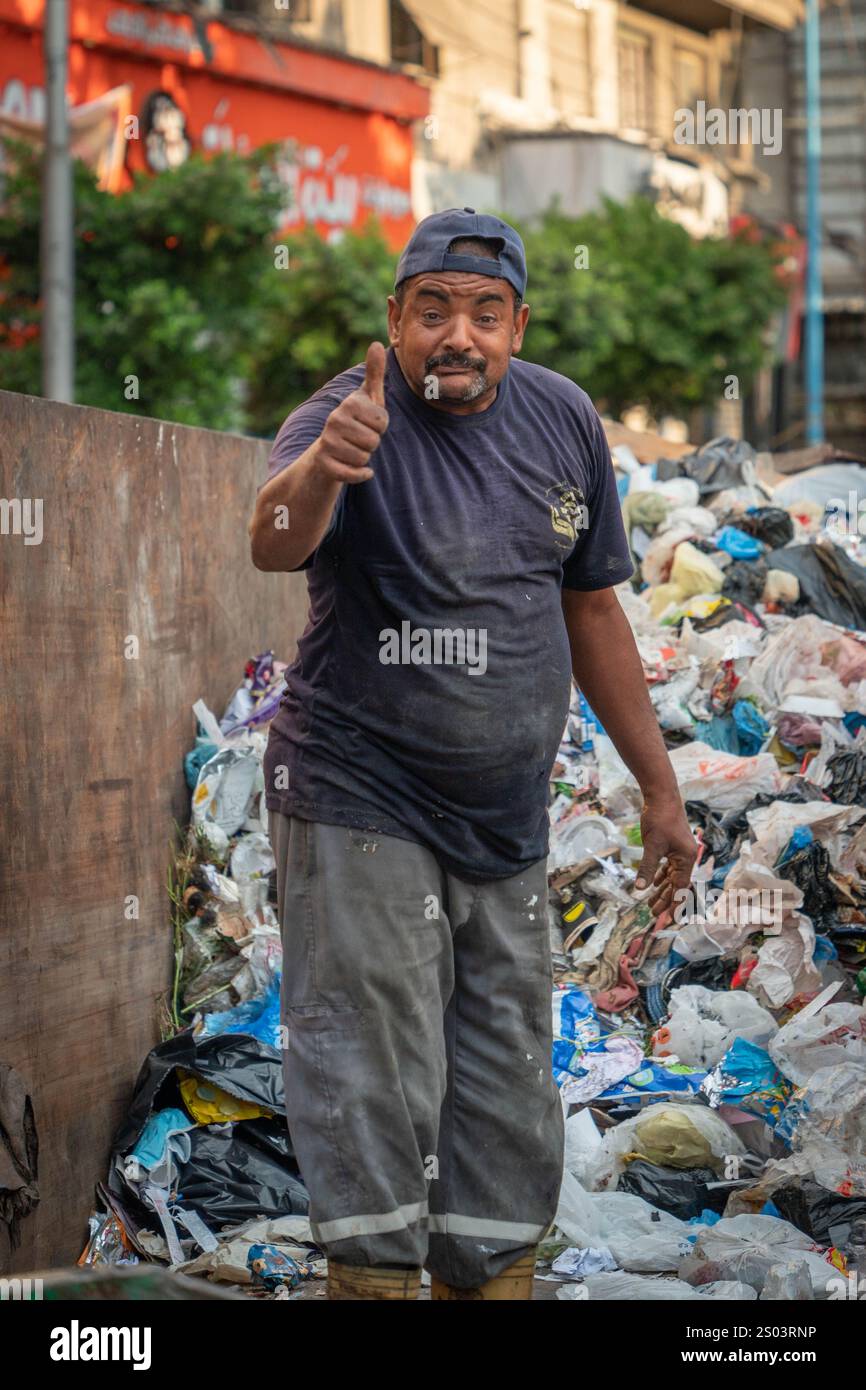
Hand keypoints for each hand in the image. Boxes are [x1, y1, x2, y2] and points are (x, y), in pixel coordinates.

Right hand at [314, 342, 388, 484]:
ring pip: (365, 457)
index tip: (368, 423)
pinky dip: (361, 474)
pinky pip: (354, 473)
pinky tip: (358, 468)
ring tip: (352, 449)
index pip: (383, 422)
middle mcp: (334, 420)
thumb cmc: (354, 421)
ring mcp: (327, 442)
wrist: (326, 450)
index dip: (380, 426)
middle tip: (358, 438)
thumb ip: (374, 373)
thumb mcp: (366, 398)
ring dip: (364, 457)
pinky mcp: (324, 463)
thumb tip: (375, 344)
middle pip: (374, 441)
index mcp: (348, 403)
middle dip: (371, 443)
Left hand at [635, 792, 696, 917]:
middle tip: (652, 913)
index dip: (673, 904)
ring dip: (661, 889)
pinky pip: (668, 866)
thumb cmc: (659, 819)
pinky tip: (654, 884)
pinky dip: (661, 875)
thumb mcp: (652, 846)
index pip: (680, 888)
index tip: (666, 918)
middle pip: (676, 884)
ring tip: (651, 903)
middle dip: (665, 899)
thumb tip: (640, 889)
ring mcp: (680, 851)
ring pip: (671, 876)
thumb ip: (647, 868)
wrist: (662, 796)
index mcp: (686, 859)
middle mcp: (686, 857)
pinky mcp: (673, 846)